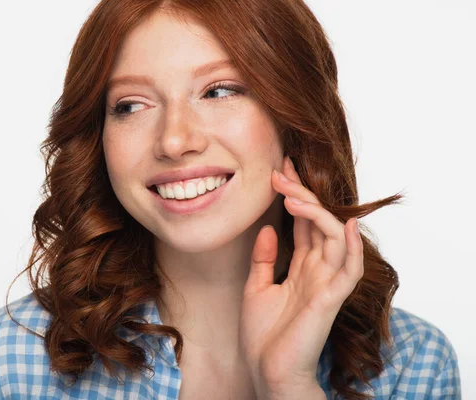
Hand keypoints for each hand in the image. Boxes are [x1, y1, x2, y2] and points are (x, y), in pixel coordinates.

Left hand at [238, 156, 363, 398]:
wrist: (267, 371)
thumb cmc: (264, 335)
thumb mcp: (256, 287)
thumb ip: (265, 259)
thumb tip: (268, 229)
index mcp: (302, 267)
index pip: (303, 223)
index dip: (295, 196)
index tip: (279, 170)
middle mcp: (318, 271)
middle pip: (317, 223)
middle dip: (302, 194)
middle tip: (281, 170)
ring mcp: (326, 284)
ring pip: (334, 238)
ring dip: (316, 213)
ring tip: (291, 194)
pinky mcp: (330, 299)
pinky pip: (349, 269)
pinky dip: (352, 247)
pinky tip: (346, 224)